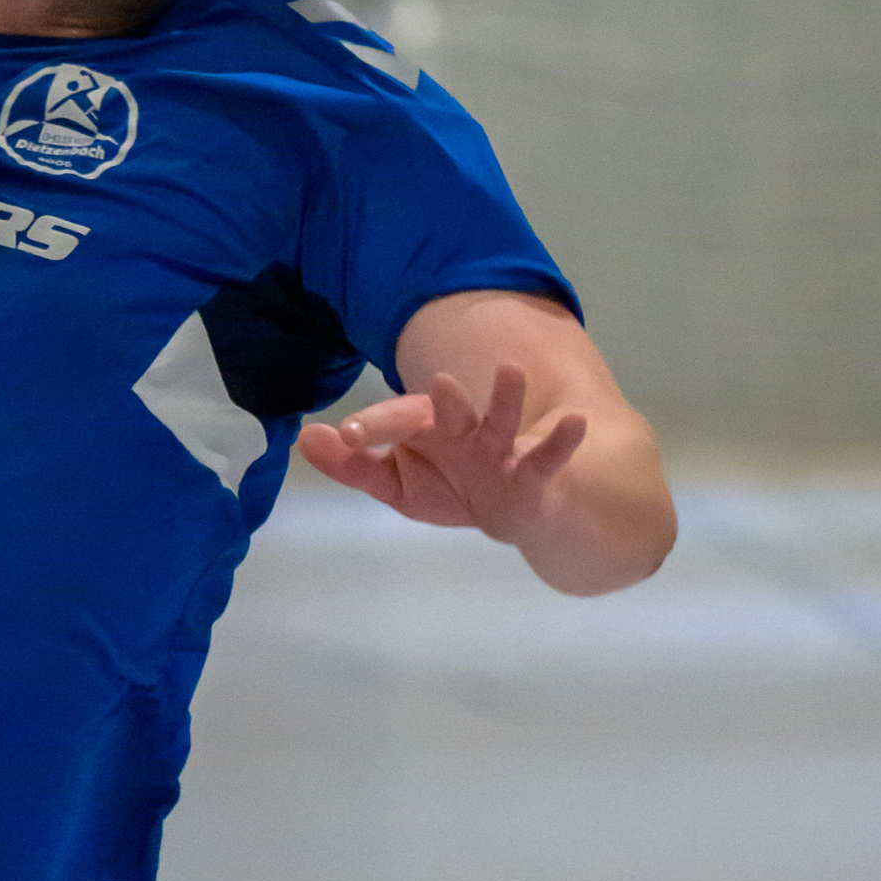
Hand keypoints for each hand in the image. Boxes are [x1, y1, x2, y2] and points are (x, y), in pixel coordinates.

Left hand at [299, 362, 588, 541]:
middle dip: (448, 399)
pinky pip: (547, 456)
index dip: (374, 426)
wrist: (510, 509)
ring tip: (511, 370)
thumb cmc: (448, 485)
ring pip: (501, 421)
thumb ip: (352, 465)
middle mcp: (463, 431)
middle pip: (451, 411)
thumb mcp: (395, 483)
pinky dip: (561, 440)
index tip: (346, 434)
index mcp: (428, 428)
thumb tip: (305, 437)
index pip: (397, 422)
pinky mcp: (531, 471)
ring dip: (505, 398)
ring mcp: (499, 449)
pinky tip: (575, 422)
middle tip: (441, 383)